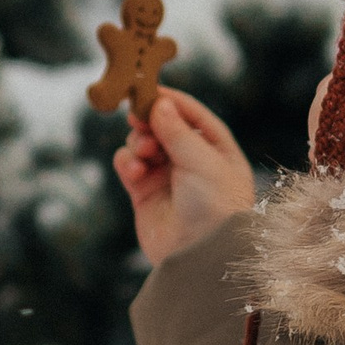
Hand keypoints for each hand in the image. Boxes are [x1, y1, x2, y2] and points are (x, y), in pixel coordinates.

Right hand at [115, 86, 254, 267]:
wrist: (200, 255)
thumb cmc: (215, 206)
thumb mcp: (203, 161)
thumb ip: (177, 130)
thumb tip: (159, 102)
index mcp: (217, 149)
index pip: (192, 114)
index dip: (171, 101)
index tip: (148, 89)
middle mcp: (192, 161)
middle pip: (162, 126)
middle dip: (149, 122)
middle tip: (139, 118)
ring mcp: (167, 177)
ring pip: (142, 143)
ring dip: (138, 143)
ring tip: (144, 154)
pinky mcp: (145, 194)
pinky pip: (129, 166)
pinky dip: (127, 162)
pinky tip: (135, 170)